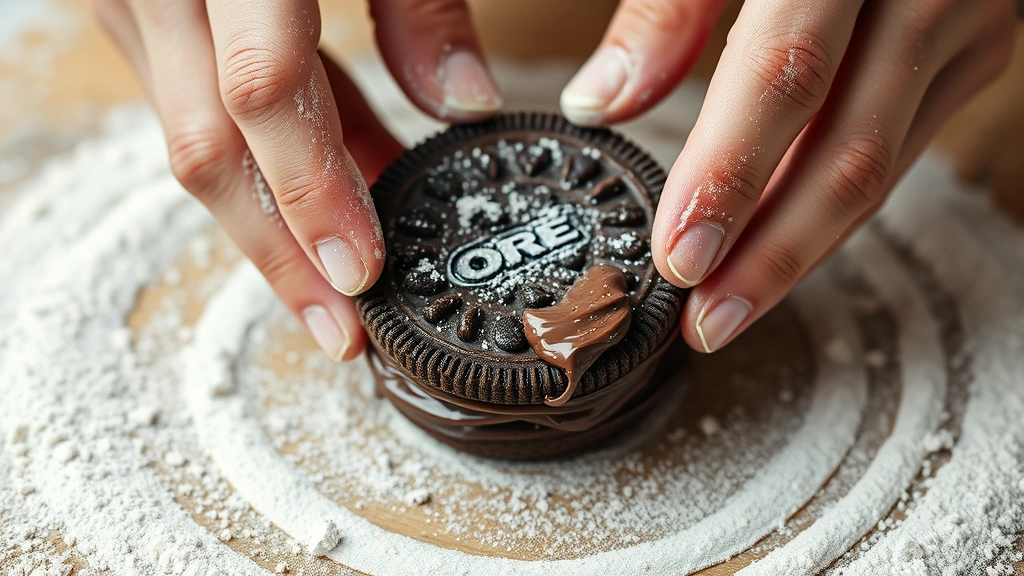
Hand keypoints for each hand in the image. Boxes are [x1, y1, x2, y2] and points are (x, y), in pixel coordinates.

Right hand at [93, 0, 501, 359]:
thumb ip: (421, 3)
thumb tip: (463, 103)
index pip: (264, 94)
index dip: (315, 192)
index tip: (365, 272)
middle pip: (210, 154)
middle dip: (280, 256)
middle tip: (341, 333)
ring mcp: (136, 6)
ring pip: (196, 147)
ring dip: (272, 222)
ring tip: (342, 284)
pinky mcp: (140, 19)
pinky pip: (197, 116)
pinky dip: (262, 167)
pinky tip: (319, 200)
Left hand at [561, 0, 1014, 352]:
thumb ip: (668, 6)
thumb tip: (601, 100)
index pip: (784, 77)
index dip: (729, 176)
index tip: (676, 258)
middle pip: (848, 150)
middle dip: (772, 252)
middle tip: (708, 322)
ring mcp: (969, 18)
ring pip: (884, 165)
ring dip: (806, 245)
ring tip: (736, 304)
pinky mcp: (978, 46)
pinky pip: (904, 144)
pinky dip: (839, 199)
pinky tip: (787, 240)